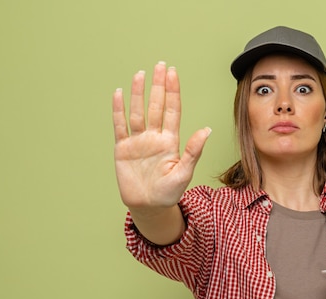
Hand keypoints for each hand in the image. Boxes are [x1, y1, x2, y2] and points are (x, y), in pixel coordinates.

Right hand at [112, 61, 210, 213]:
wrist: (149, 207)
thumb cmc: (169, 193)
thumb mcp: (184, 173)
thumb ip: (193, 151)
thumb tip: (207, 130)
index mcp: (170, 141)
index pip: (172, 111)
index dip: (172, 92)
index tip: (173, 73)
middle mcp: (154, 137)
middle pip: (156, 106)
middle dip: (159, 86)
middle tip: (161, 65)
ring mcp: (138, 141)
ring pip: (138, 112)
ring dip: (139, 93)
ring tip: (140, 74)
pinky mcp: (123, 149)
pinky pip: (120, 126)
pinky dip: (118, 110)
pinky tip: (118, 94)